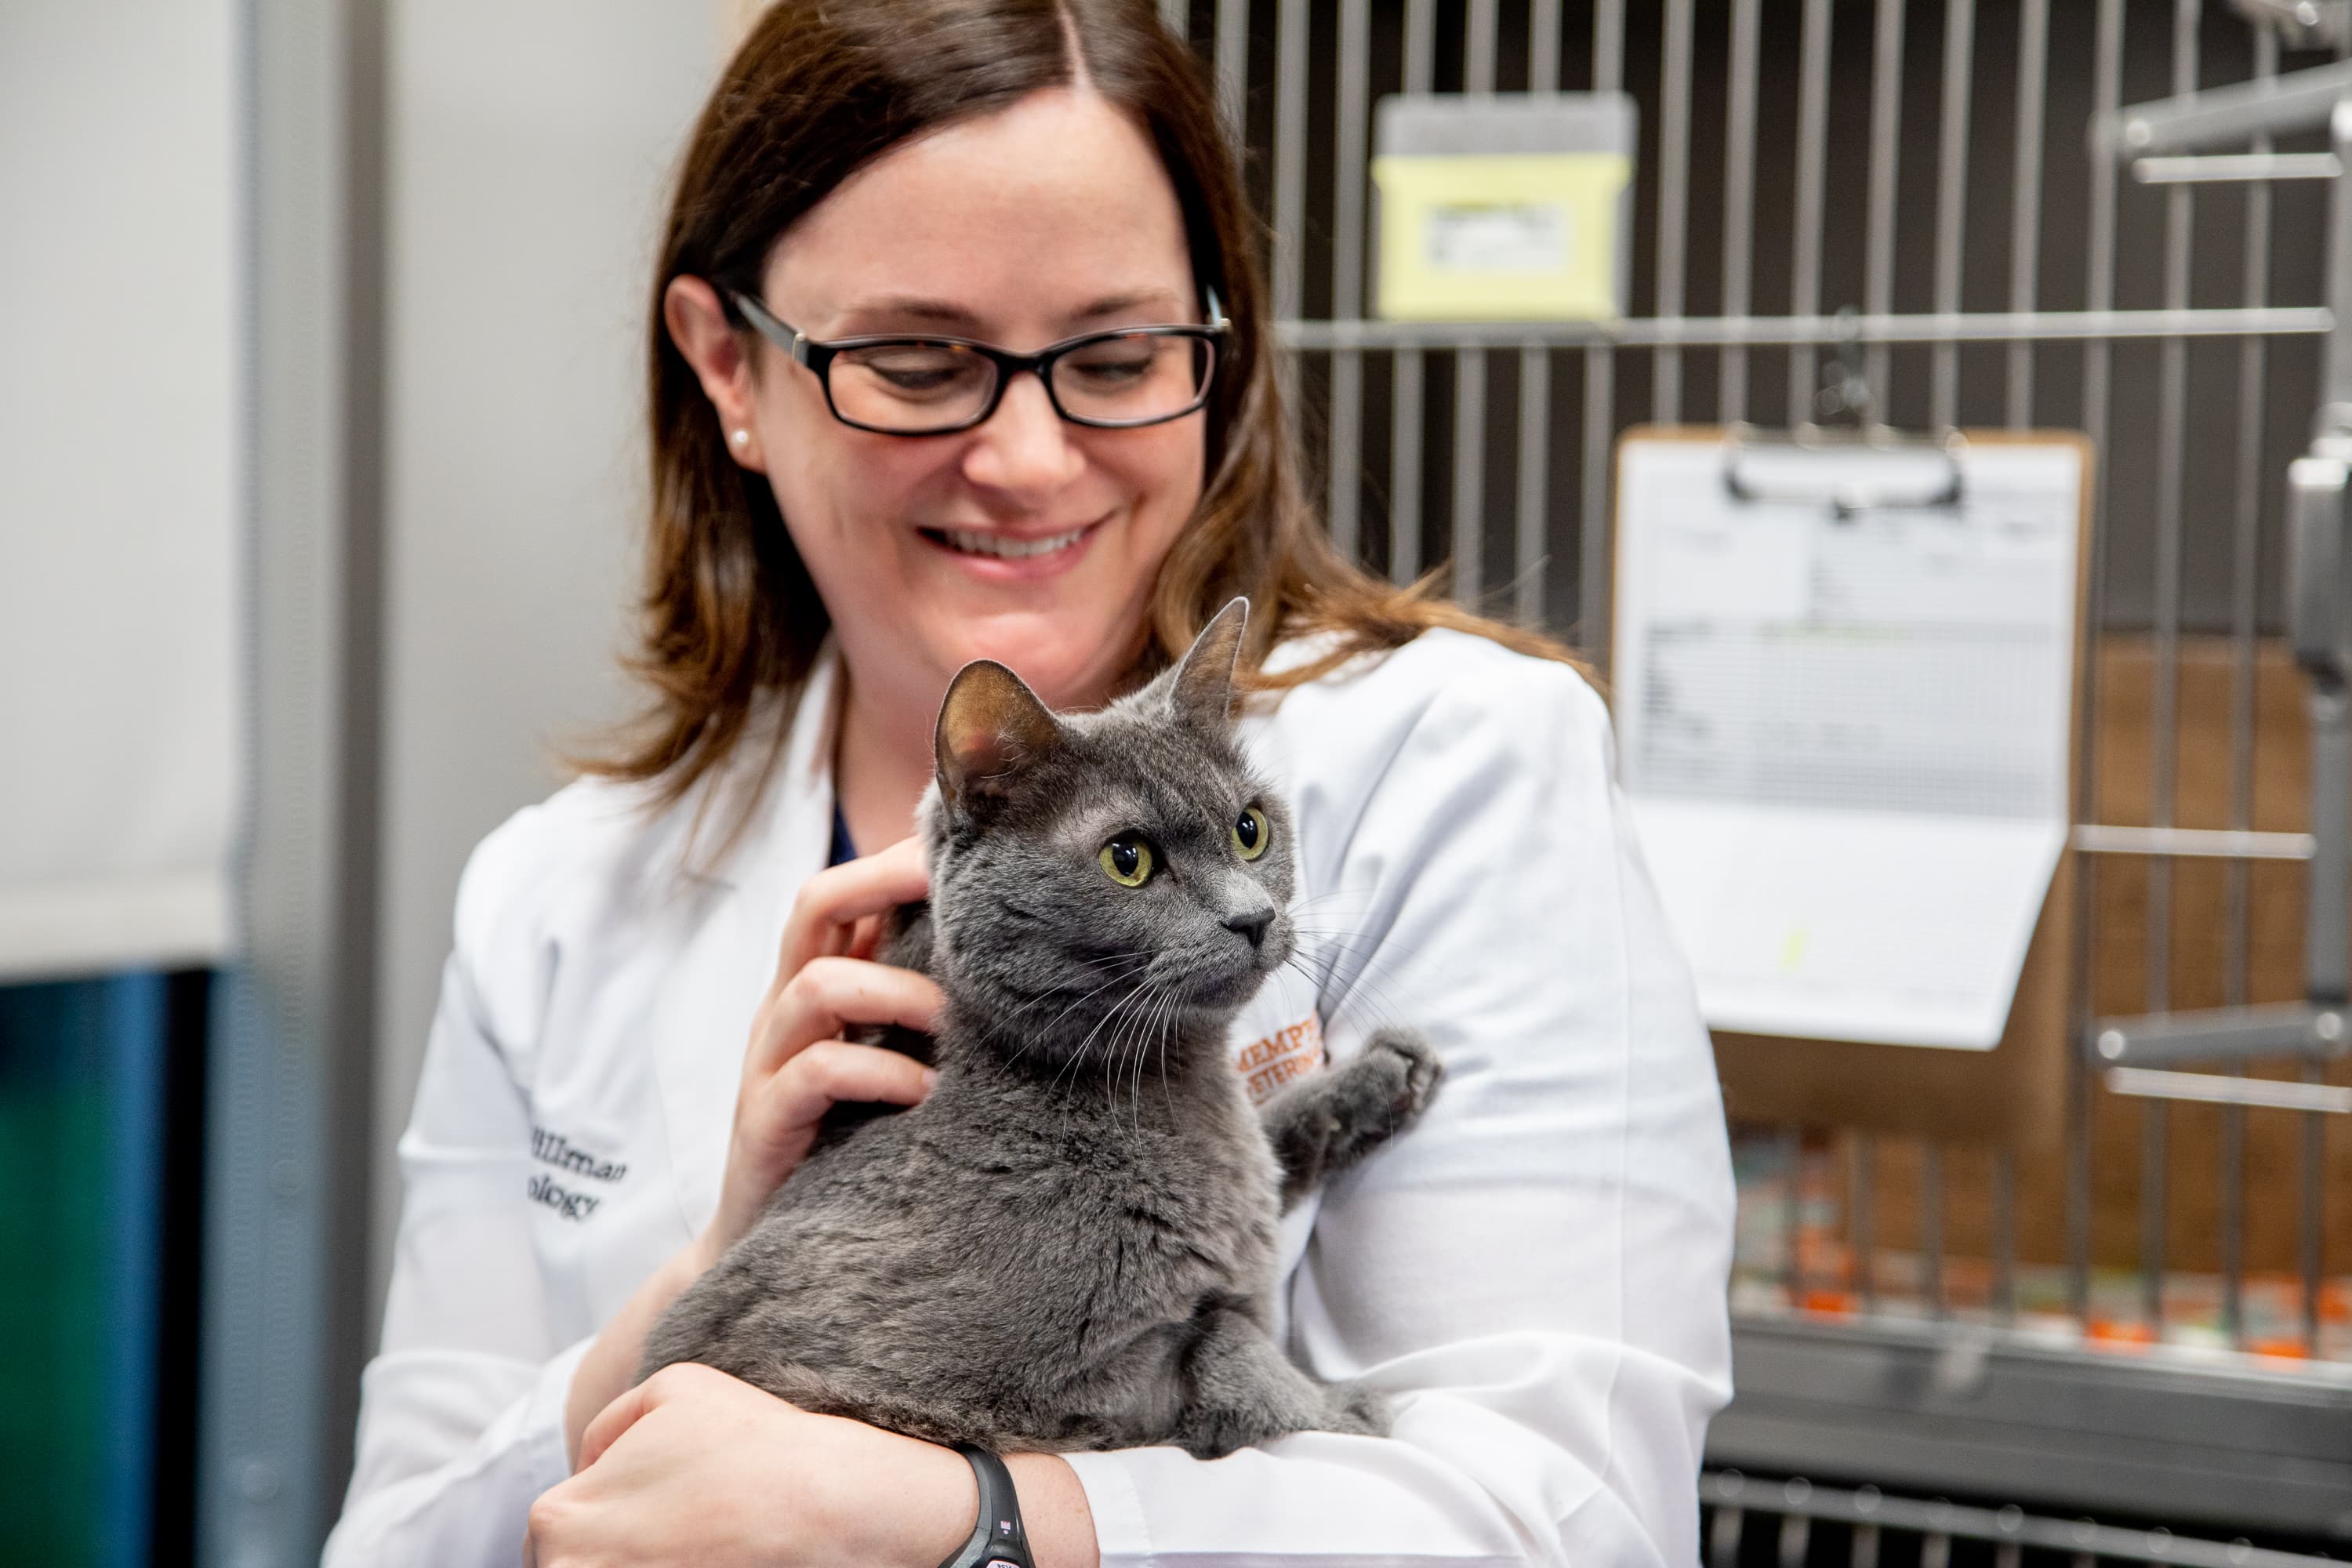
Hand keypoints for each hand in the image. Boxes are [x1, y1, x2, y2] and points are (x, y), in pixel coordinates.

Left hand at [530, 1364, 975, 1567]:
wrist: (828, 1511)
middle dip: (614, 1549)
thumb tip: (589, 1463)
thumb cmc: (754, 1447)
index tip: (660, 1511)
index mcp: (560, 1520)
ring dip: (641, 1563)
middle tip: (681, 1532)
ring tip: (699, 1549)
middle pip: (572, 1566)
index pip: (554, 1531)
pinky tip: (714, 1560)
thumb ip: (610, 1420)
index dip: (609, 1515)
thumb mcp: (672, 1388)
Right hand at [703, 836, 942, 1264]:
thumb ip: (929, 1006)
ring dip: (900, 994)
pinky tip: (928, 1093)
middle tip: (963, 893)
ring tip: (959, 1022)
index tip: (973, 847)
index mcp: (817, 981)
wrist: (773, 1245)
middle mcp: (786, 1008)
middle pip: (815, 903)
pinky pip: (816, 1071)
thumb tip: (1019, 959)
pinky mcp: (766, 1121)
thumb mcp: (891, 1057)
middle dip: (887, 882)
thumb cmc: (853, 1140)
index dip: (898, 857)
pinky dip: (880, 1073)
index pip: (845, 888)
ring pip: (817, 984)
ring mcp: (770, 1061)